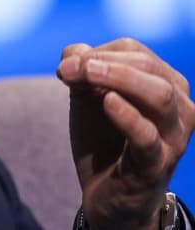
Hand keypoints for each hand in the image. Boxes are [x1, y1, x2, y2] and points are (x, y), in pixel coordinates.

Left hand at [57, 38, 194, 229]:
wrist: (106, 193)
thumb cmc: (103, 138)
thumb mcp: (87, 98)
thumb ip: (80, 70)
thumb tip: (73, 54)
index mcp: (164, 83)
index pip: (135, 52)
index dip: (98, 52)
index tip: (66, 65)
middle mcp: (178, 106)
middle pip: (149, 67)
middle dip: (105, 62)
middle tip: (69, 68)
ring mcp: (172, 136)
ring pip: (159, 96)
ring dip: (119, 79)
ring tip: (87, 74)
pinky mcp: (157, 164)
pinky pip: (147, 136)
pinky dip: (127, 115)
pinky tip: (107, 101)